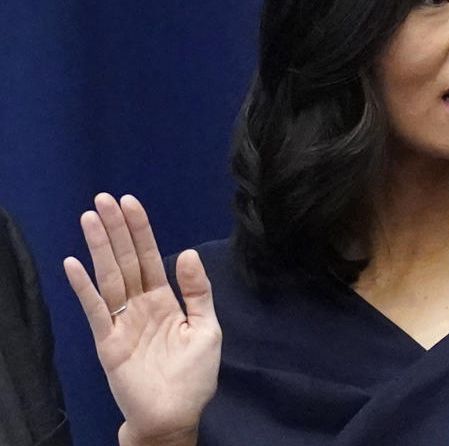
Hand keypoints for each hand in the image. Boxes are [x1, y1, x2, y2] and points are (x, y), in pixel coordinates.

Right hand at [64, 194, 220, 443]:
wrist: (175, 416)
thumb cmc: (193, 376)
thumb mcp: (207, 328)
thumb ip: (198, 291)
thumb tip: (187, 253)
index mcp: (164, 301)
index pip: (149, 258)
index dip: (140, 231)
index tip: (130, 203)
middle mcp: (140, 306)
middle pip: (126, 260)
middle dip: (115, 229)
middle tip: (103, 199)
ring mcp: (122, 322)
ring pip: (109, 276)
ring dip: (99, 247)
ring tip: (89, 218)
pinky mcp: (107, 341)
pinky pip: (95, 309)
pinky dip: (83, 287)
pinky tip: (74, 263)